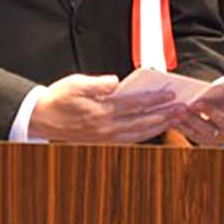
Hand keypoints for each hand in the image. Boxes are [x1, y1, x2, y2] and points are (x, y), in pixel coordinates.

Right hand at [28, 74, 183, 142]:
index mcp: (100, 111)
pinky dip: (145, 134)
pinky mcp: (103, 141)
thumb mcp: (75, 83)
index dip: (154, 99)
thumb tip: (116, 82)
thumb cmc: (58, 98)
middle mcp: (105, 127)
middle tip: (182, 109)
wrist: (41, 118)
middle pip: (142, 121)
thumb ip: (97, 84)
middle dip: (164, 115)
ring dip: (159, 126)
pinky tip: (155, 129)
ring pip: (139, 133)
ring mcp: (105, 137)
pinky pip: (130, 139)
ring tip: (174, 119)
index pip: (134, 104)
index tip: (169, 94)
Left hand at [171, 85, 223, 146]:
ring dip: (191, 119)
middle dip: (209, 111)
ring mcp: (219, 135)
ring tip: (180, 110)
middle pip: (222, 120)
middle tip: (196, 103)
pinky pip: (192, 134)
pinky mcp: (205, 141)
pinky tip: (172, 119)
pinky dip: (182, 127)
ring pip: (205, 129)